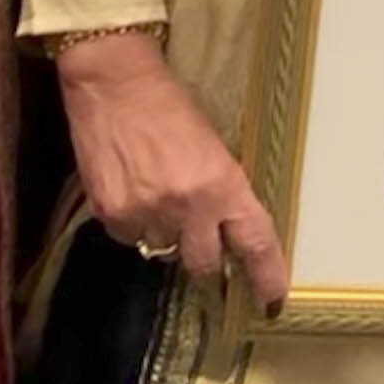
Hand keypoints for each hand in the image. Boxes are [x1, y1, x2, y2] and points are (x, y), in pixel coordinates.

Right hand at [56, 35, 290, 307]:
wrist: (114, 82)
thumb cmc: (169, 104)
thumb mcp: (211, 146)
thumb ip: (218, 190)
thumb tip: (218, 228)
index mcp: (223, 184)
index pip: (255, 242)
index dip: (267, 277)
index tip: (272, 301)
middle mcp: (188, 207)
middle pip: (204, 263)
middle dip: (203, 256)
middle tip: (197, 237)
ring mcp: (147, 213)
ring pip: (162, 250)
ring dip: (163, 232)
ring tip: (155, 193)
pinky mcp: (111, 213)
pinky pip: (128, 237)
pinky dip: (132, 222)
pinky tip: (129, 189)